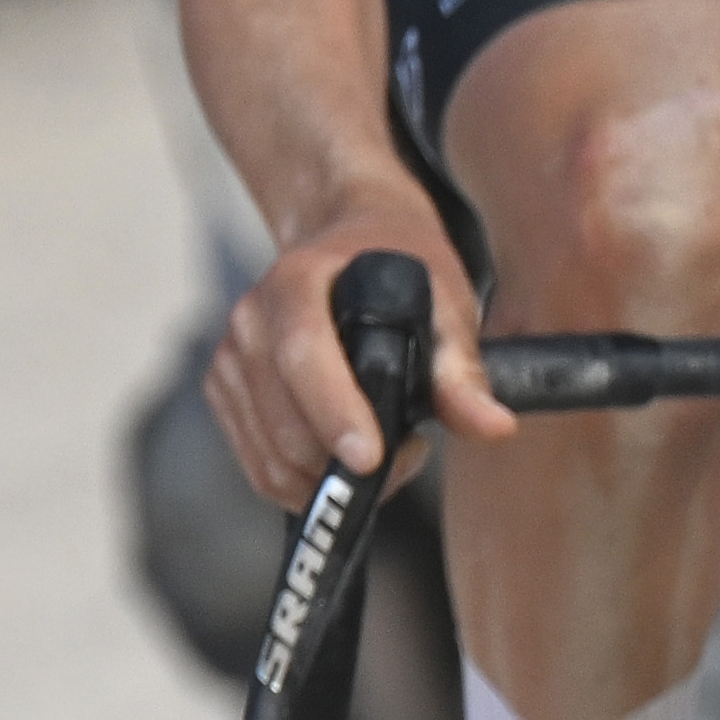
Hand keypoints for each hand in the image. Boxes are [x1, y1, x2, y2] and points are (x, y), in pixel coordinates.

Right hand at [204, 188, 512, 508]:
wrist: (351, 238)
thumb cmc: (399, 266)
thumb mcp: (445, 299)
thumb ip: (463, 369)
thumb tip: (494, 426)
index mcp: (296, 281)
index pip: (303, 353)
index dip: (334, 411)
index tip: (372, 457)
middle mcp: (251, 319)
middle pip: (284, 422)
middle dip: (347, 463)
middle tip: (411, 452)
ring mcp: (231, 359)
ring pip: (270, 457)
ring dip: (329, 479)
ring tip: (387, 452)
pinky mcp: (225, 393)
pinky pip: (258, 465)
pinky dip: (304, 480)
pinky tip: (347, 454)